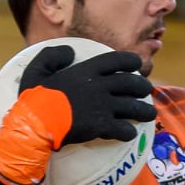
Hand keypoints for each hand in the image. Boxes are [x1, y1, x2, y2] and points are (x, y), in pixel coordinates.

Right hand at [17, 44, 152, 146]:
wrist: (36, 124)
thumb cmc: (35, 97)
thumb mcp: (37, 68)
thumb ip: (53, 55)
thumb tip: (70, 51)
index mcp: (87, 70)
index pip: (117, 60)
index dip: (131, 61)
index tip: (137, 66)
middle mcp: (100, 86)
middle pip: (131, 84)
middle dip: (143, 87)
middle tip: (147, 91)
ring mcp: (103, 107)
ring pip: (133, 107)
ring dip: (144, 111)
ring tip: (150, 114)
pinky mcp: (102, 126)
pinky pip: (123, 129)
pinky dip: (128, 132)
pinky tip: (130, 133)